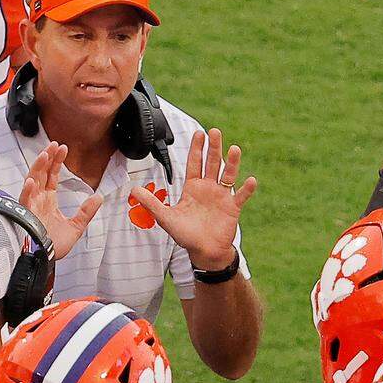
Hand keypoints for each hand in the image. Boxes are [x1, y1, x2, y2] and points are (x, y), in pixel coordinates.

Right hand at [19, 141, 102, 259]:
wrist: (44, 260)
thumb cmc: (54, 246)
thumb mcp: (76, 227)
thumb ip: (86, 212)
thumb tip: (98, 197)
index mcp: (48, 200)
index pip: (51, 176)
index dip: (57, 162)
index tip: (63, 148)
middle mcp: (38, 200)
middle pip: (41, 174)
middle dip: (47, 158)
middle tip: (55, 145)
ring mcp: (31, 207)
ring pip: (31, 182)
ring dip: (37, 168)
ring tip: (45, 155)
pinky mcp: (25, 217)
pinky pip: (24, 202)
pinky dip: (27, 192)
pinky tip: (31, 182)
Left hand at [131, 127, 256, 268]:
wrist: (203, 251)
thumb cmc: (186, 235)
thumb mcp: (165, 218)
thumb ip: (151, 203)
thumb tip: (132, 190)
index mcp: (193, 188)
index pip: (194, 163)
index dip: (196, 148)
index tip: (199, 133)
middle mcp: (208, 188)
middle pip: (211, 163)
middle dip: (213, 148)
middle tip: (215, 132)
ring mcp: (222, 196)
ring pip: (228, 175)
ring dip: (232, 163)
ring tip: (235, 149)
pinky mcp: (232, 208)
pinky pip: (241, 196)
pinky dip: (246, 189)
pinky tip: (250, 180)